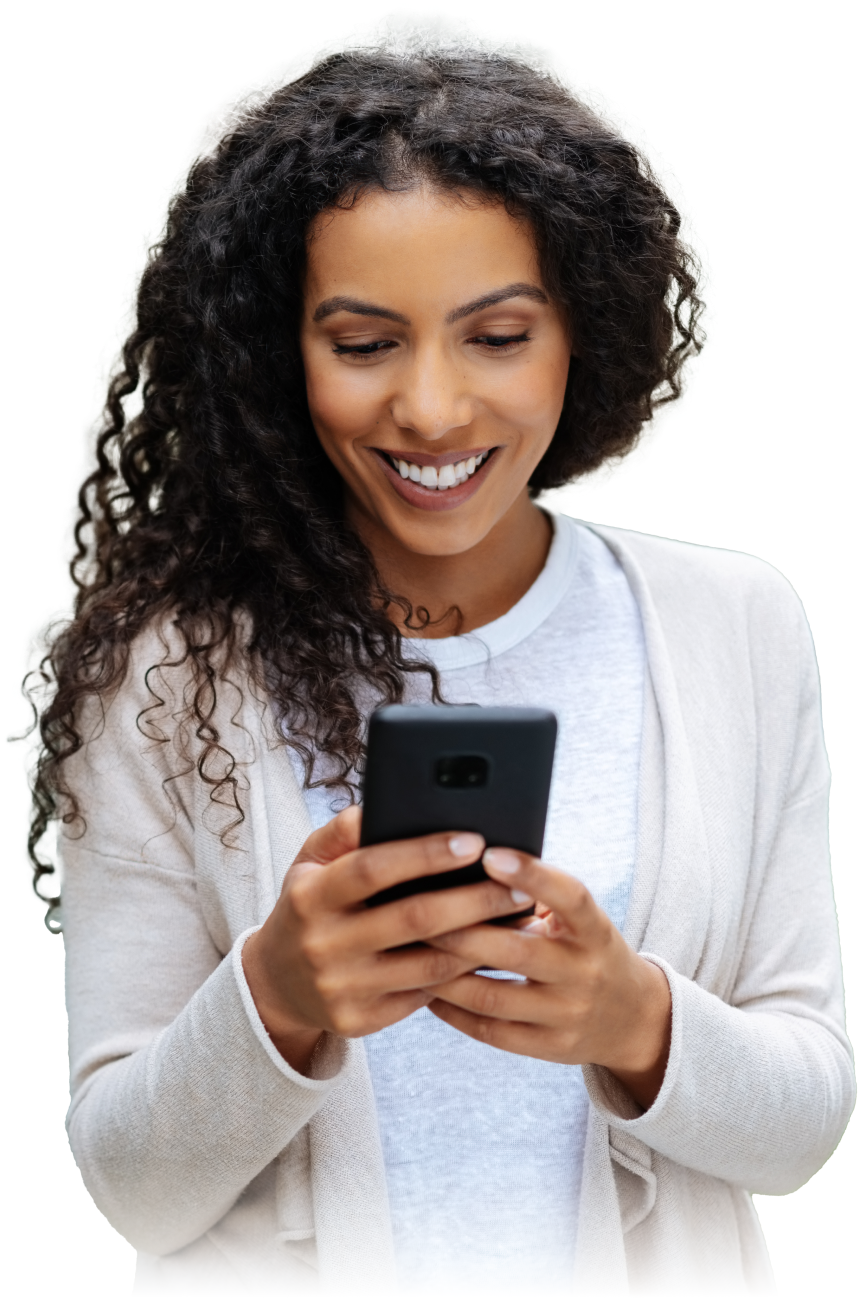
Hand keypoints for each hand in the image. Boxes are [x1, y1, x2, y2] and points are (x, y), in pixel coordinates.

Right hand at [241, 807, 530, 1045]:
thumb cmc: (309, 907)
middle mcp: (323, 944)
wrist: (276, 984)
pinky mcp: (360, 1021)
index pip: (372, 868)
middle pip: (414, 919)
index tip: (473, 841)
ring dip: (480, 941)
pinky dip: (460, 973)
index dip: (425, 854)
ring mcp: (341, 988)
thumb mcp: (310, 863)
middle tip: (519, 887)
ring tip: (516, 920)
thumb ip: (344, 831)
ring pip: (429, 963)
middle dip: (475, 900)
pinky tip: (489, 953)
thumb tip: (386, 804)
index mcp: (311, 896)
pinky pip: (424, 995)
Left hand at [422, 848, 671, 1110]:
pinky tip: (425, 990)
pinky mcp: (550, 1048)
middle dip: (461, 930)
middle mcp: (585, 973)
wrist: (631, 1018)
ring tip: (409, 951)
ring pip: (492, 996)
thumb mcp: (581, 920)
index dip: (531, 874)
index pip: (570, 897)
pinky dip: (453, 1010)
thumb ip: (541, 895)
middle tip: (415, 908)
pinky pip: (490, 1031)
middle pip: (516, 951)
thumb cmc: (586, 948)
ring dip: (443, 974)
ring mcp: (567, 1015)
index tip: (489, 854)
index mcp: (595, 930)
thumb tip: (473, 864)